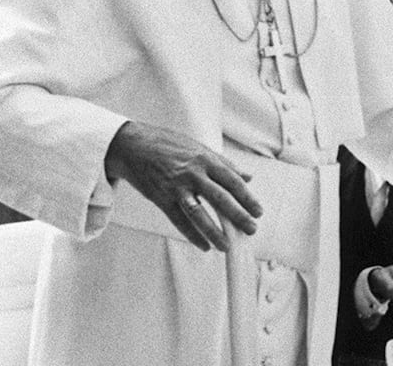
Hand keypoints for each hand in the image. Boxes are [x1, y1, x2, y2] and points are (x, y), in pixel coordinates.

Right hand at [104, 122, 261, 251]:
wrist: (134, 145)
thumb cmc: (169, 145)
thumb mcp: (199, 148)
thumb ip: (224, 164)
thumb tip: (248, 177)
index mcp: (206, 159)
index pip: (232, 181)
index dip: (247, 198)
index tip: (258, 212)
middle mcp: (193, 173)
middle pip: (220, 198)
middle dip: (238, 216)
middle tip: (251, 230)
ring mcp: (176, 187)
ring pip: (198, 213)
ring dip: (214, 232)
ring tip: (226, 246)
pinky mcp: (161, 198)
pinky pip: (179, 220)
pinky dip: (192, 235)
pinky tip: (203, 245)